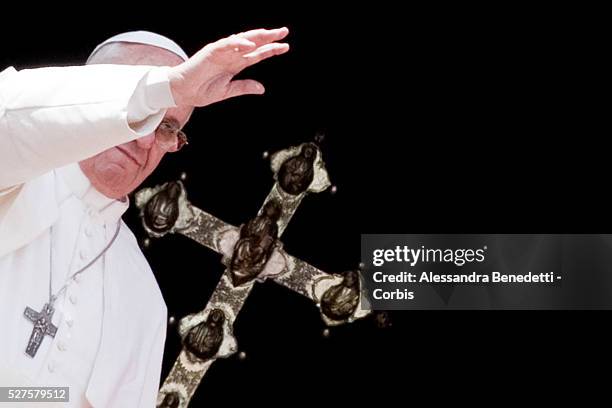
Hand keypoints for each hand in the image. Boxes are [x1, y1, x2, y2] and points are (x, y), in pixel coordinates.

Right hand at [168, 27, 289, 106]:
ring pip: (242, 40)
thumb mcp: (227, 91)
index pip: (257, 54)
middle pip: (253, 43)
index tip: (285, 47)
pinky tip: (251, 45)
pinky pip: (227, 45)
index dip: (271, 50)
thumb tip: (262, 88)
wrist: (183, 92)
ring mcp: (222, 52)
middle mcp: (231, 55)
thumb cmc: (202, 90)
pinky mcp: (211, 52)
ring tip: (271, 34)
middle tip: (284, 32)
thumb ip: (244, 87)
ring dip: (257, 36)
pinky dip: (238, 43)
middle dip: (268, 37)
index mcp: (235, 64)